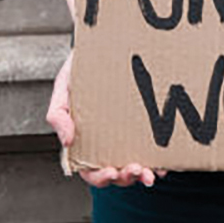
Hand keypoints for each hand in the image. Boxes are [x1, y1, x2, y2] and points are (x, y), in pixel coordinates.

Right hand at [46, 49, 163, 187]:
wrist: (104, 45)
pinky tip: (164, 163)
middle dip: (126, 177)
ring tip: (152, 173)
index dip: (99, 176)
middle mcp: (105, 144)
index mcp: (84, 141)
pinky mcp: (143, 128)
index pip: (89, 170)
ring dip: (143, 174)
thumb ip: (58, 114)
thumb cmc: (80, 68)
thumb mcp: (63, 87)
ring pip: (134, 167)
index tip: (110, 171)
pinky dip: (158, 161)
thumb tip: (67, 142)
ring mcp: (126, 137)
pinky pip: (152, 150)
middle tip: (137, 170)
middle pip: (115, 173)